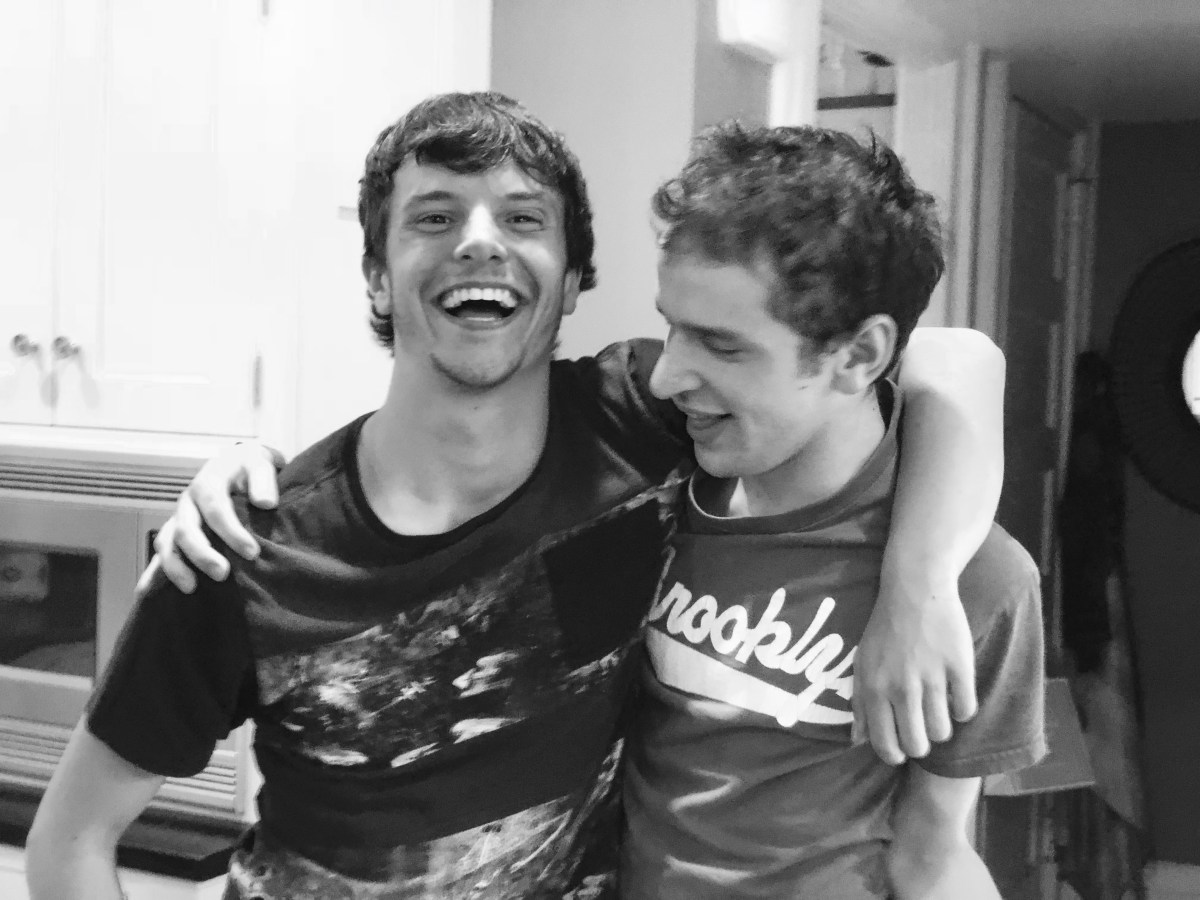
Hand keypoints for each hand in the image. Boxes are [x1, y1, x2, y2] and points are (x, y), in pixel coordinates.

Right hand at [139, 443, 283, 593]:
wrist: (236, 465)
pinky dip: (152, 573)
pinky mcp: (176, 534)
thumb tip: (266, 503)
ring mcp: (179, 519)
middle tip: (223, 574)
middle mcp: (188, 503)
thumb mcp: (260, 463)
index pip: (216, 509)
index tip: (251, 552)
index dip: (231, 532)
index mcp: (207, 484)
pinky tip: (145, 593)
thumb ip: (263, 480)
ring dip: (176, 567)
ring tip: (191, 588)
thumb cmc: (249, 468)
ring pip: (167, 543)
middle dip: (202, 554)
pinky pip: (161, 553)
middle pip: (186, 530)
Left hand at [851, 581, 977, 764]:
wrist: (915, 590)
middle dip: (920, 744)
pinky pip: (966, 710)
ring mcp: (932, 678)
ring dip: (941, 727)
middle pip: (918, 745)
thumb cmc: (885, 629)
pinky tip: (955, 694)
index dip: (895, 754)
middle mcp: (901, 687)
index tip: (901, 748)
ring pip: (943, 732)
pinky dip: (962, 709)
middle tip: (921, 728)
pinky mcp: (959, 667)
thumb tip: (858, 741)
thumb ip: (859, 703)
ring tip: (937, 708)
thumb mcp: (861, 663)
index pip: (885, 745)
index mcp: (874, 688)